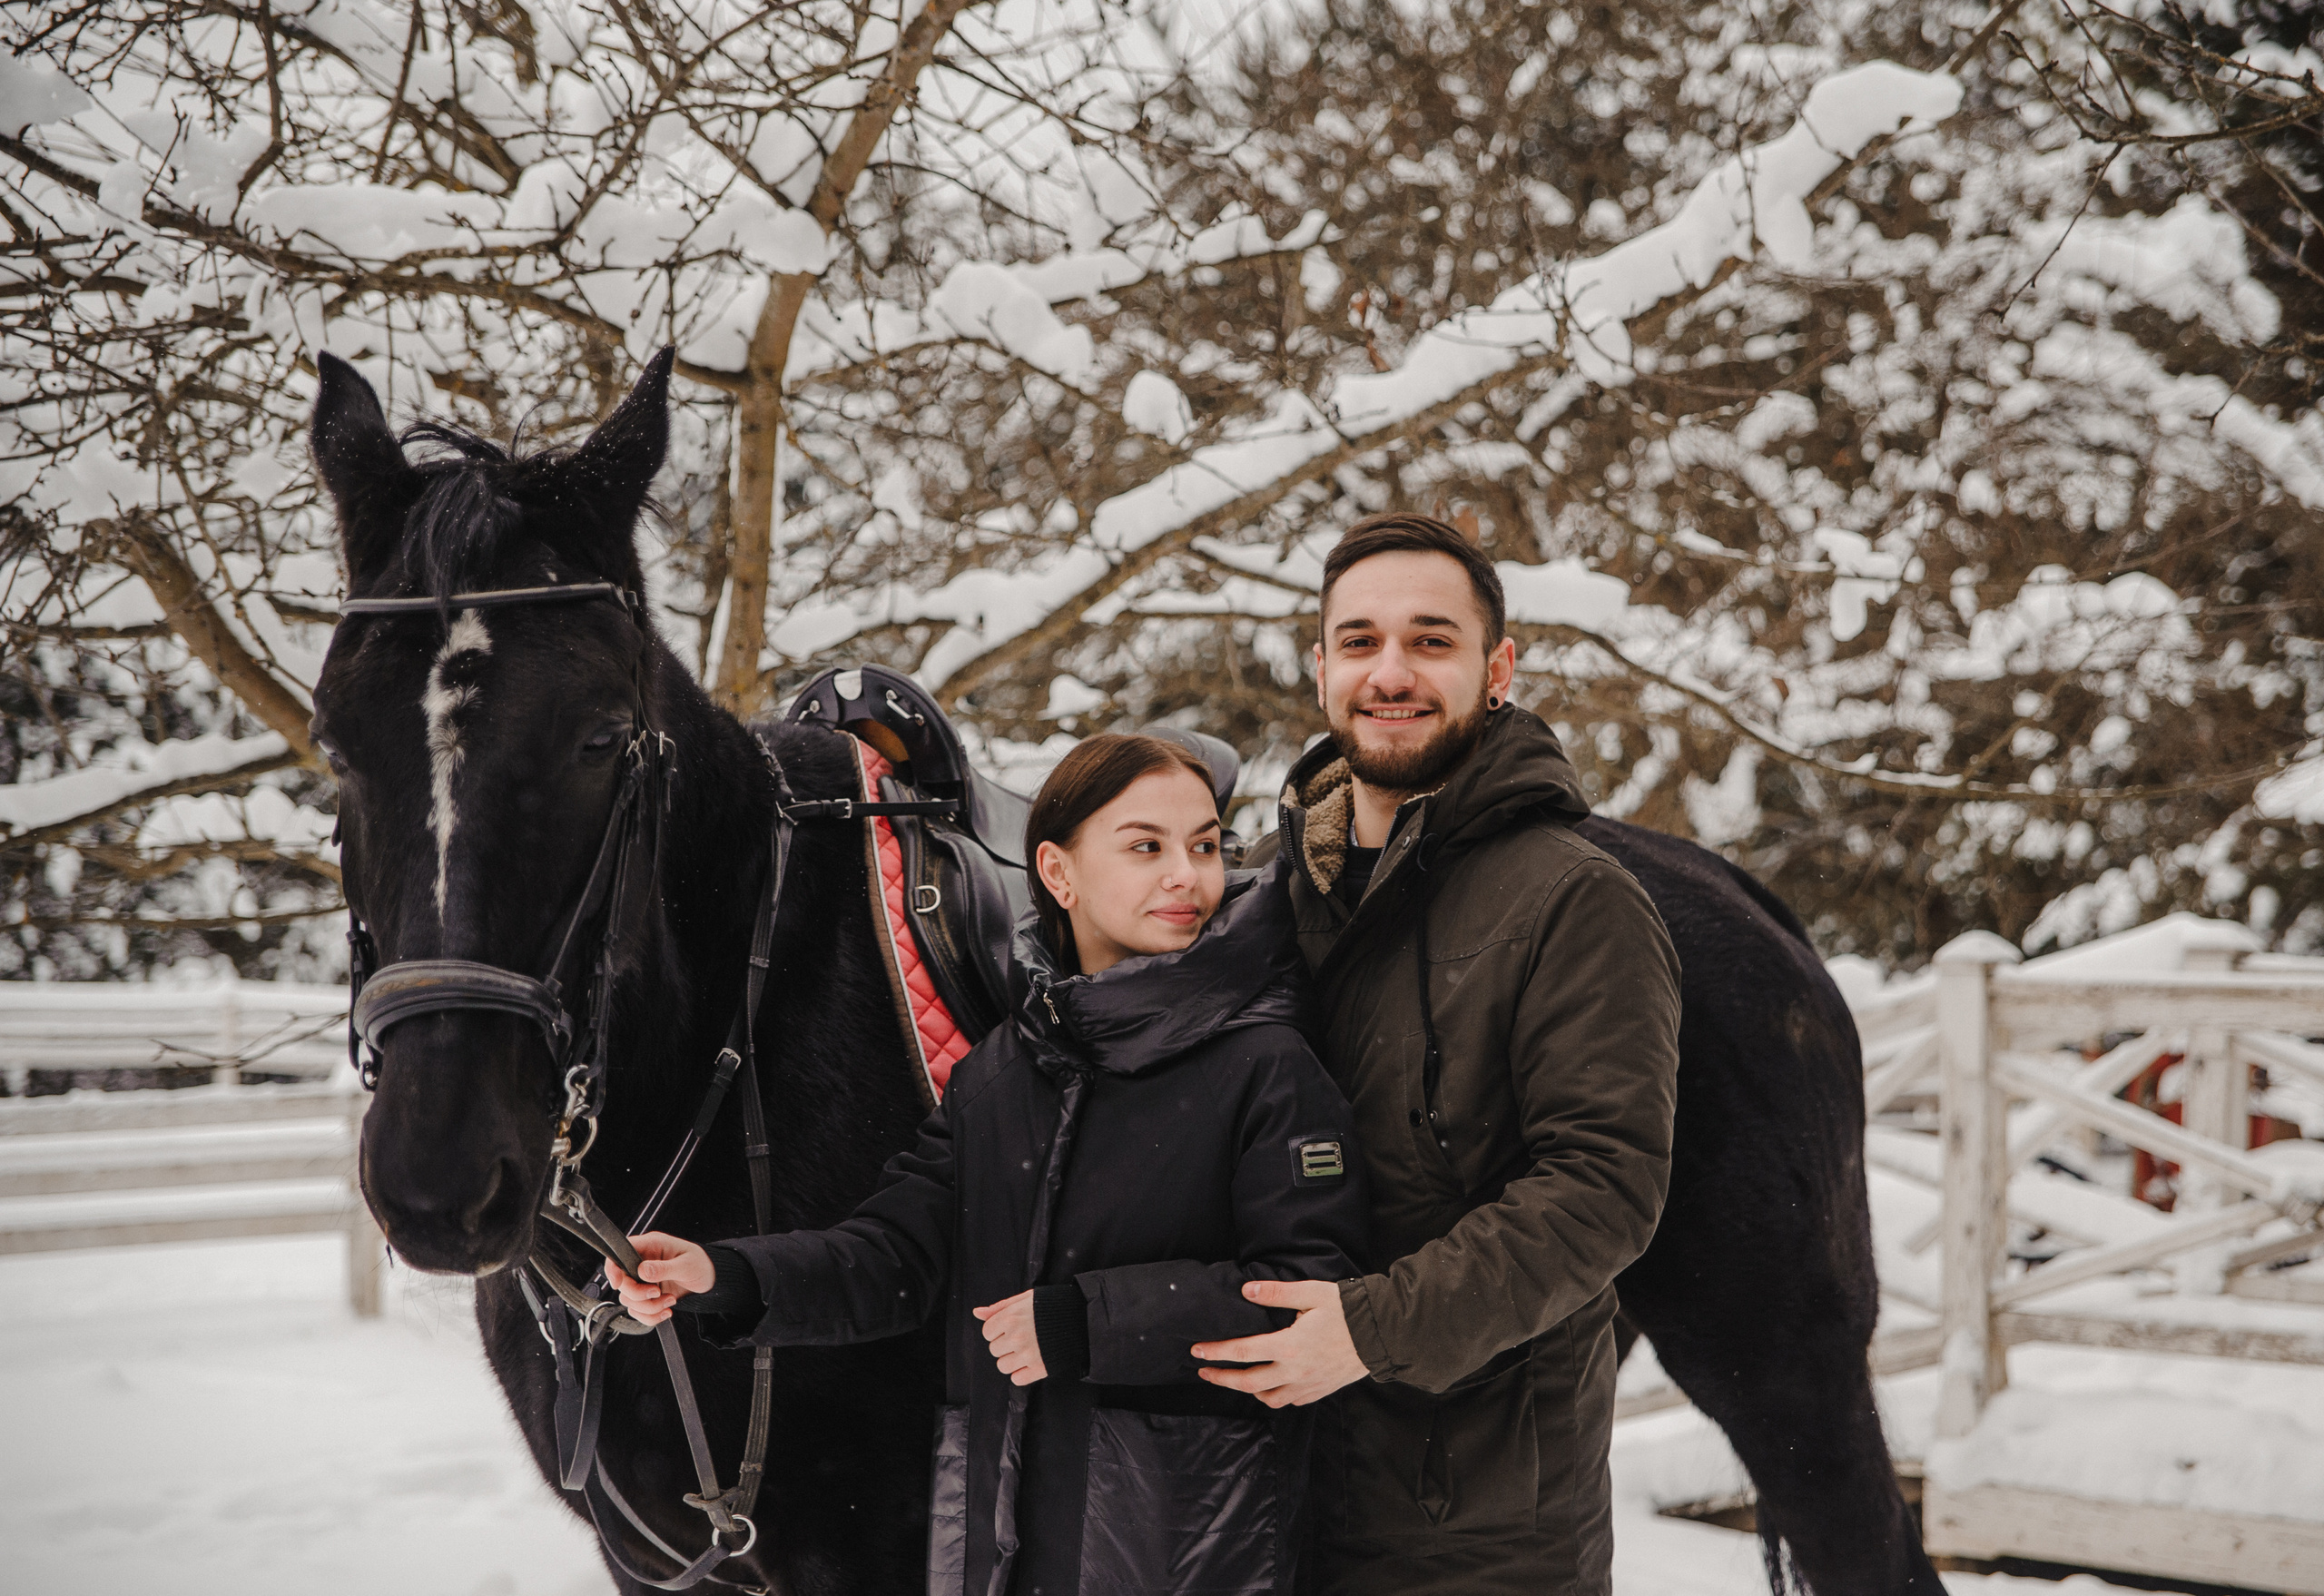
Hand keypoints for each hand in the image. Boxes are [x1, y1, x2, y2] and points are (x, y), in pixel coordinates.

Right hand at [603, 1232, 714, 1327]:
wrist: (710, 1280)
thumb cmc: (701, 1263)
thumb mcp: (686, 1264)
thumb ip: (664, 1268)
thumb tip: (642, 1271)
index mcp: (650, 1246)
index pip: (619, 1253)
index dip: (613, 1268)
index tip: (618, 1283)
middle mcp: (642, 1263)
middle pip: (622, 1283)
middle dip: (638, 1293)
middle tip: (657, 1292)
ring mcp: (643, 1281)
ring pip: (629, 1300)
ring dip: (649, 1306)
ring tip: (670, 1300)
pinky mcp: (648, 1297)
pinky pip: (638, 1312)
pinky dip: (651, 1316)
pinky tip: (667, 1310)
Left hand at [971, 1290, 1048, 1385]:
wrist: (1081, 1318)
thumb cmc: (1052, 1306)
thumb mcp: (1025, 1299)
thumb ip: (1000, 1307)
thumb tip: (977, 1312)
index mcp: (1011, 1317)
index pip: (988, 1332)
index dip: (998, 1330)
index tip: (1010, 1327)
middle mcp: (1016, 1336)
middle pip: (994, 1350)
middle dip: (1005, 1344)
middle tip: (1021, 1337)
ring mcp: (1027, 1354)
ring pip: (1003, 1366)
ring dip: (1011, 1360)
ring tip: (1026, 1350)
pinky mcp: (1039, 1368)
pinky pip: (1017, 1379)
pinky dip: (1022, 1373)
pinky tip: (1031, 1361)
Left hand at [1190, 1279, 1369, 1407]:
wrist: (1383, 1334)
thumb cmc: (1347, 1310)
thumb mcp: (1311, 1294)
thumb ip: (1276, 1294)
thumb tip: (1246, 1291)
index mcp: (1289, 1346)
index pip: (1242, 1352)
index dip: (1216, 1352)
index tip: (1197, 1351)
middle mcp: (1295, 1371)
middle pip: (1248, 1383)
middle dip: (1222, 1379)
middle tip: (1204, 1371)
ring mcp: (1308, 1385)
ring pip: (1269, 1398)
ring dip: (1248, 1391)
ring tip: (1236, 1379)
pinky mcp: (1320, 1391)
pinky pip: (1290, 1401)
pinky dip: (1274, 1396)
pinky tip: (1271, 1386)